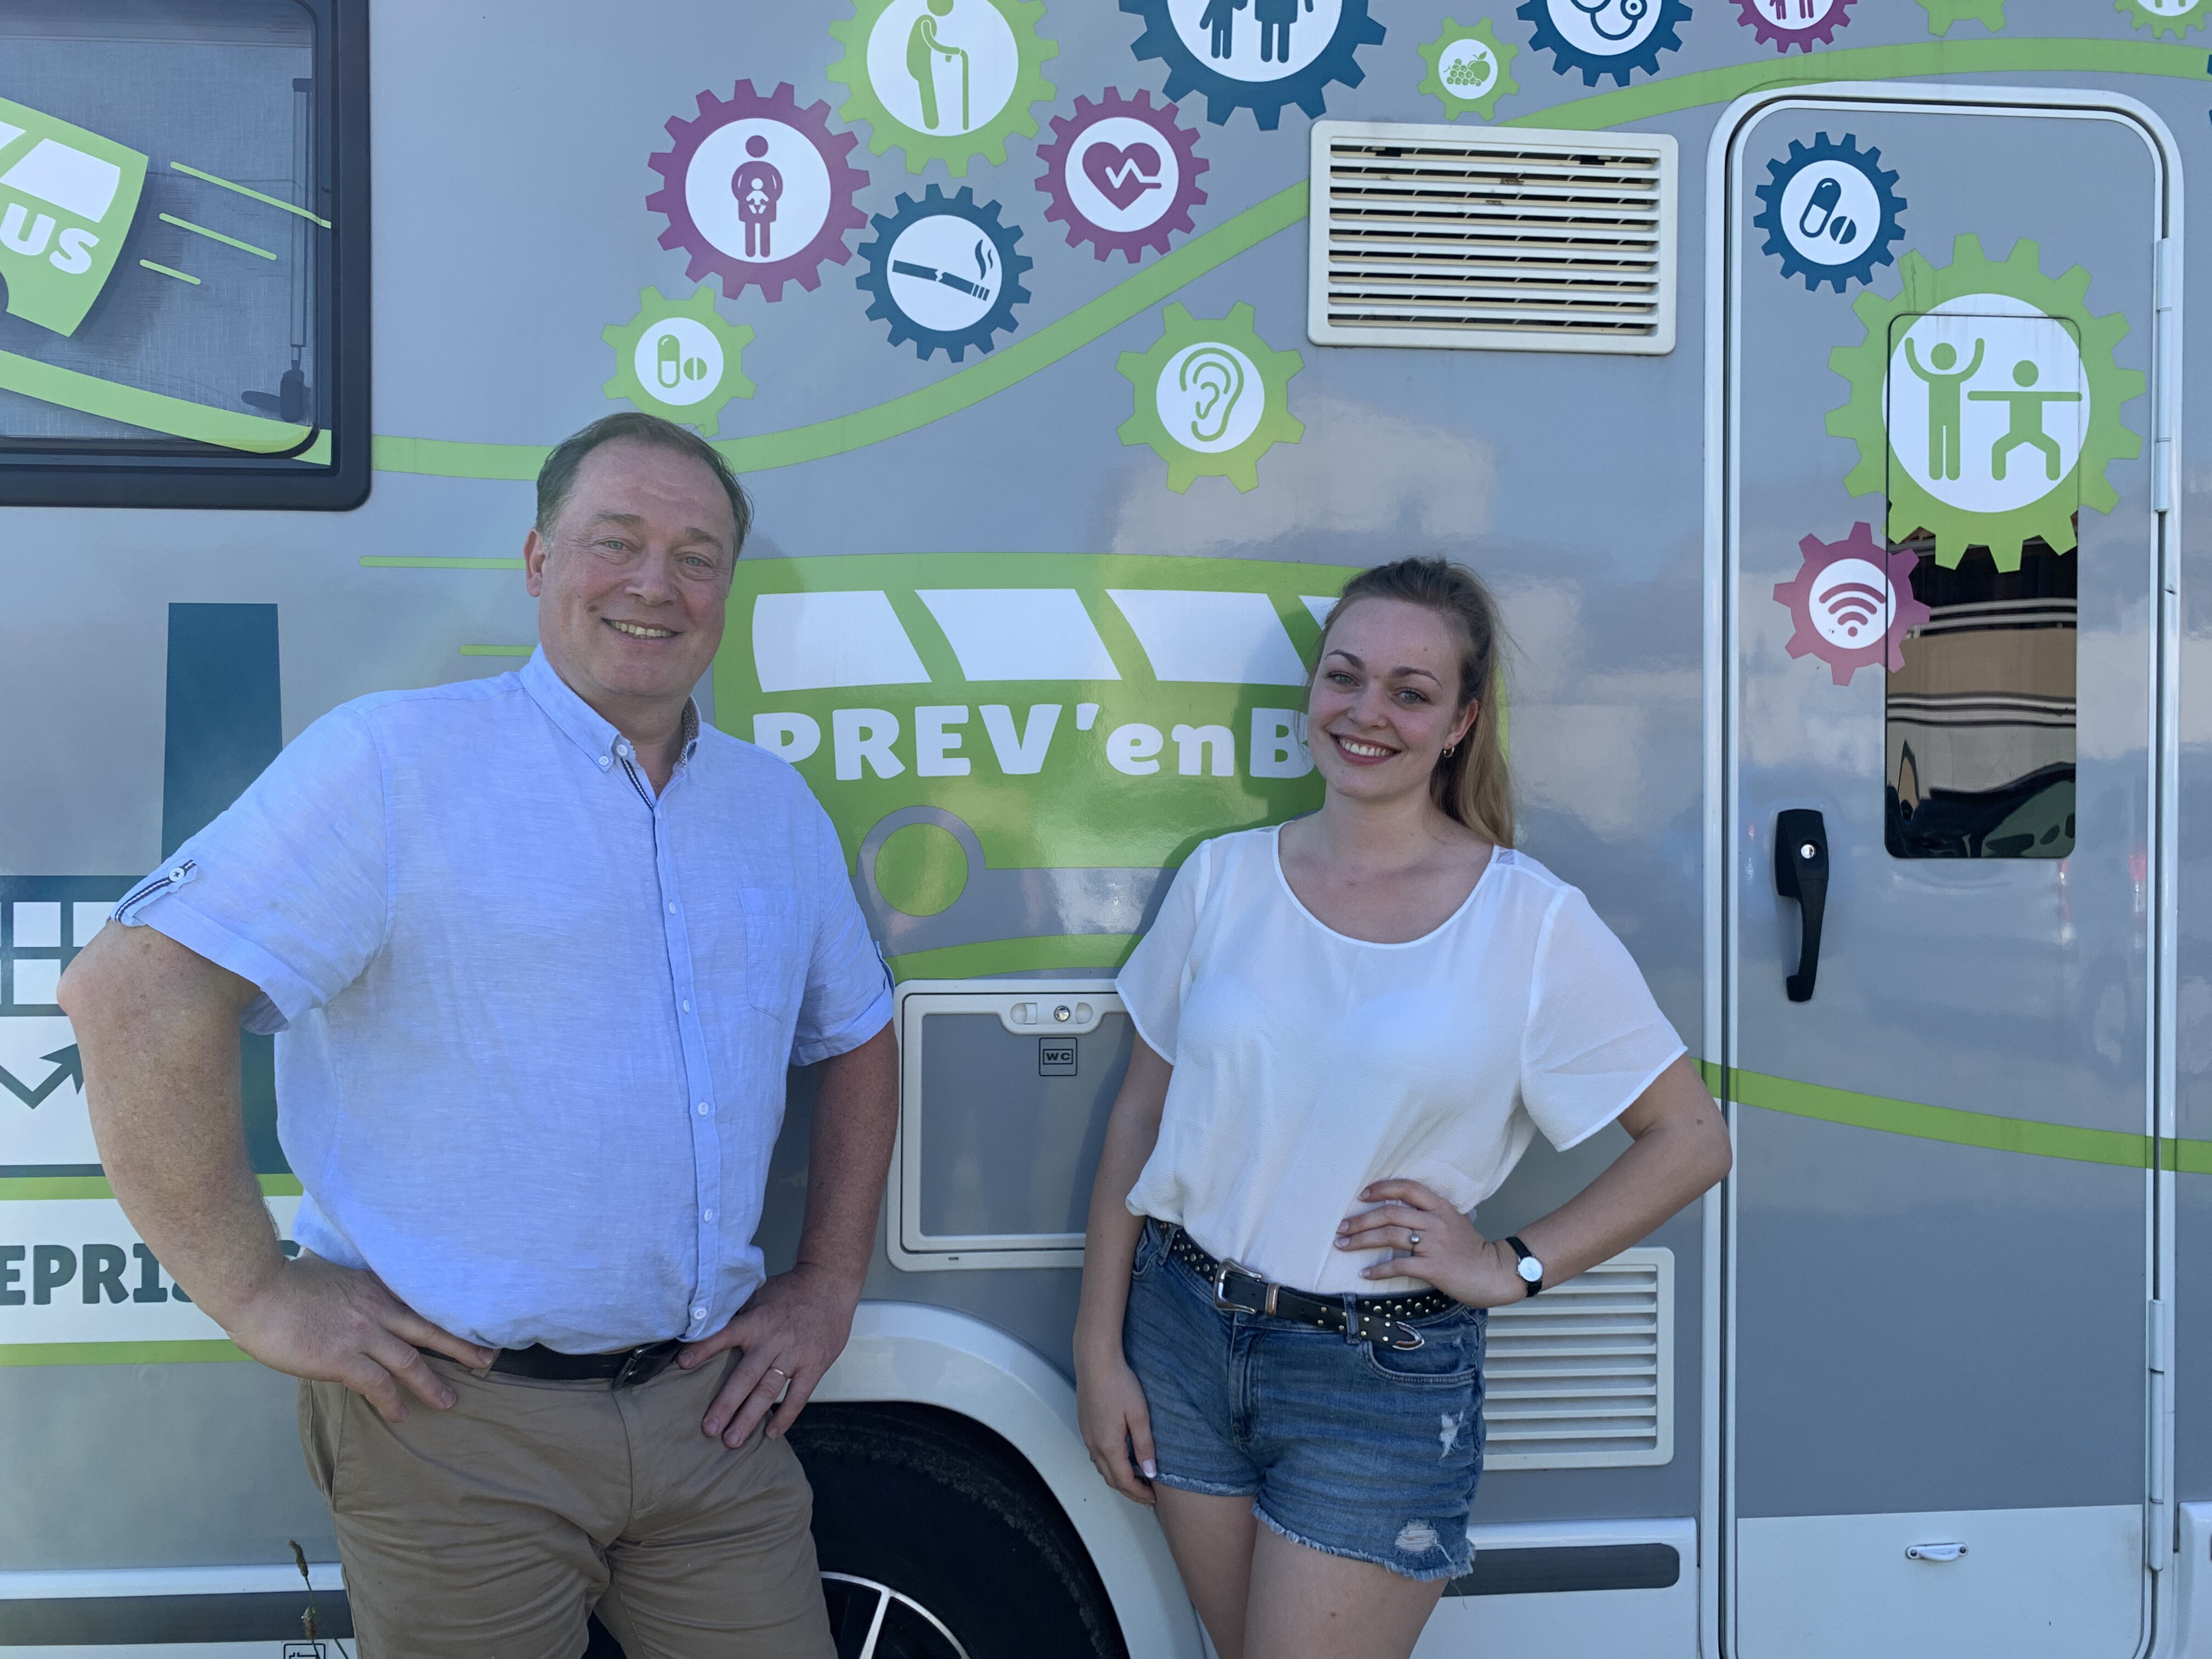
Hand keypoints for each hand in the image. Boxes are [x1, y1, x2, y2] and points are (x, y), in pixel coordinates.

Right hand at [220, 1253, 495, 1423]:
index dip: (445, 1317)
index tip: (470, 1325)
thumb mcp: (327, 1276)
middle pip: (429, 1329)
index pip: (418, 1304)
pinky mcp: (342, 1357)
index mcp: (373, 1287)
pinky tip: (400, 1415)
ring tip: (449, 1401)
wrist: (257, 1288)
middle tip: (488, 1359)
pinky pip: (377, 1384)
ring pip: (410, 1361)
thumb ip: (345, 1293)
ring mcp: (362, 1333)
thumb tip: (345, 1307)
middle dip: (461, 1346)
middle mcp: (376, 1309)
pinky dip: (391, 1402)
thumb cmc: (281, 1283)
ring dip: (432, 1383)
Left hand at [681, 1262, 858, 1447]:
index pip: (724, 1335)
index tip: (683, 1364)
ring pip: (768, 1391)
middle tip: (709, 1429)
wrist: (830, 1284)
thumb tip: (706, 1327)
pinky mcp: (815, 1364)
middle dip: (726, 1404)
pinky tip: (771, 1433)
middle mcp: (772, 1340)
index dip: (703, 1349)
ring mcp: (795, 1355)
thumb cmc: (790, 1290)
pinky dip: (785, 1416)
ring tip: (732, 1441)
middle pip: (745, 1377)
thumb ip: (738, 1315)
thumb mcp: (759, 1294)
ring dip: (750, 1417)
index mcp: (755, 1321)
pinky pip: (798, 1396)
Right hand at [1075, 1348, 1156, 1505]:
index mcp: (1108, 1446)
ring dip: (1118, 1478)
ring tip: (1136, 1479)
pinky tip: (1120, 1457)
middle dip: (1129, 1491)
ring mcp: (1087, 1435)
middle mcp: (1093, 1445)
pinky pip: (1096, 1454)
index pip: (1124, 1481)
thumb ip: (1145, 1446)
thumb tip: (1150, 1472)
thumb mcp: (1140, 1416)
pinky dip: (1109, 1464)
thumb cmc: (1119, 1384)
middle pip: (1111, 1478)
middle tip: (1147, 1495)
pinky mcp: (1085, 1424)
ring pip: (1102, 1467)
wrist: (1095, 1360)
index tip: (1153, 1498)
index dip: (1139, 1493)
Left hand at [1334, 1179, 1525, 1307]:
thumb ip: (1431, 1213)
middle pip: (1389, 1214)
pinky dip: (1379, 1269)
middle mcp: (1435, 1221)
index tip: (1362, 1194)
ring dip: (1361, 1240)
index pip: (1407, 1188)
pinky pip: (1398, 1265)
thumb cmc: (1472, 1249)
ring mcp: (1434, 1244)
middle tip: (1341, 1227)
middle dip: (1360, 1220)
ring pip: (1389, 1236)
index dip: (1382, 1188)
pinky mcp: (1432, 1267)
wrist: (1494, 1273)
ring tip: (1343, 1245)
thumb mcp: (1454, 1220)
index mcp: (1440, 1207)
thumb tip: (1400, 1211)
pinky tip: (1365, 1272)